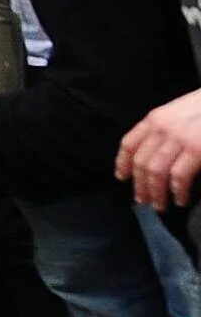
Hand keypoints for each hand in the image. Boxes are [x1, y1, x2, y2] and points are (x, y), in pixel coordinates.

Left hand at [116, 89, 200, 209]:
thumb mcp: (181, 111)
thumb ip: (165, 130)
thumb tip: (153, 156)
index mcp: (157, 118)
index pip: (129, 143)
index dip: (123, 163)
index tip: (122, 177)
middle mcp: (163, 128)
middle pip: (140, 162)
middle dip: (140, 185)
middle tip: (143, 200)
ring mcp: (180, 138)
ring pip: (155, 172)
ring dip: (156, 193)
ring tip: (160, 205)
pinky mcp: (197, 149)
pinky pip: (178, 177)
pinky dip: (177, 192)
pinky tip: (180, 199)